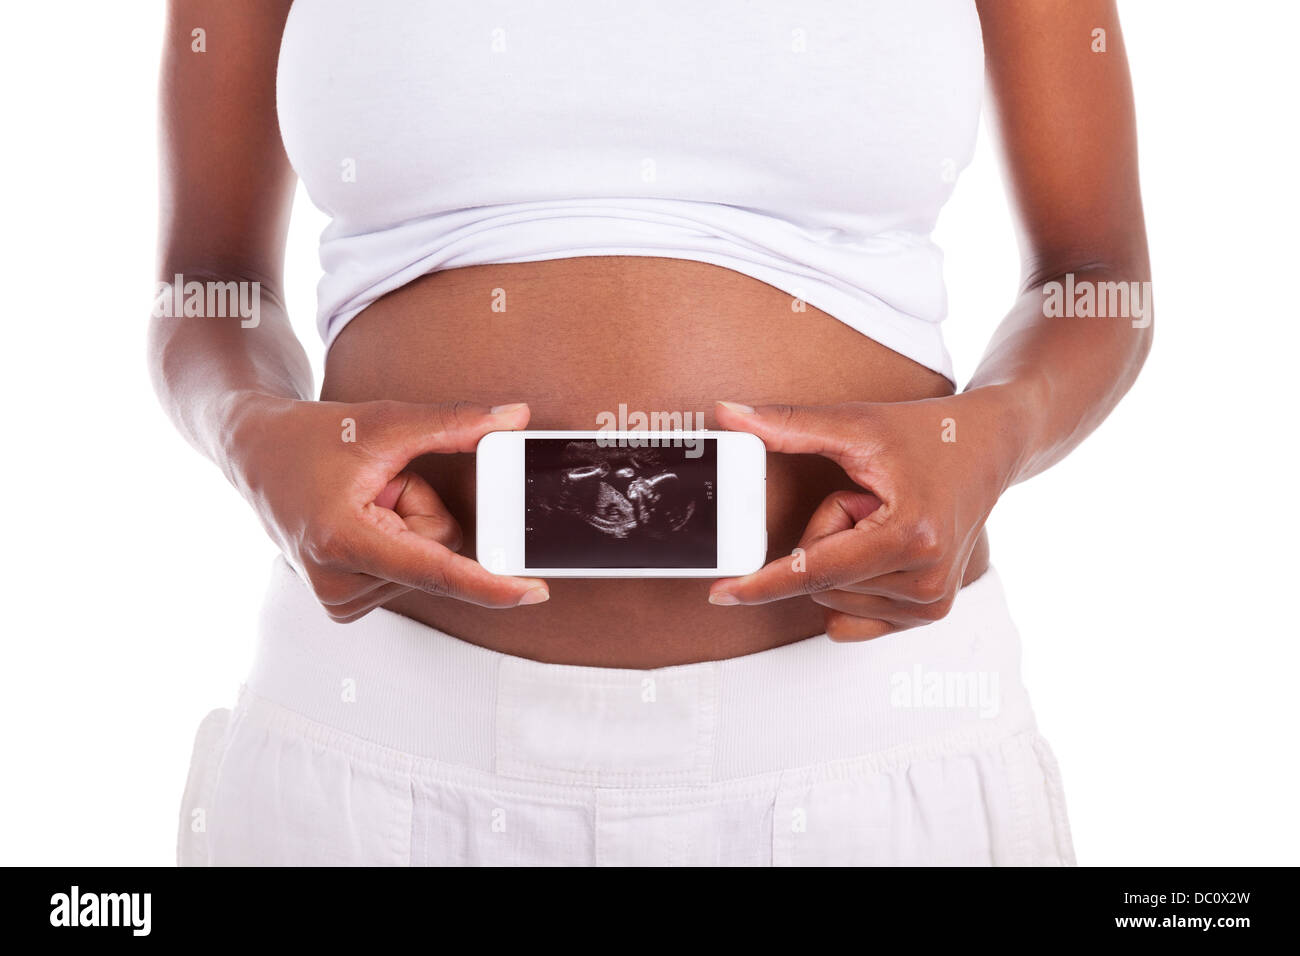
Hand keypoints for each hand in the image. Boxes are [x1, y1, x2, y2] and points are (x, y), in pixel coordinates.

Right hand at [225, 395, 547, 621]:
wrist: (256, 454)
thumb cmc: (311, 437)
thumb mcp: (387, 421)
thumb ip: (456, 423)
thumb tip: (515, 418)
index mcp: (345, 540)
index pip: (436, 569)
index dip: (490, 583)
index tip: (533, 592)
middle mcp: (338, 582)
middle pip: (439, 551)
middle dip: (422, 510)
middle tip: (379, 484)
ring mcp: (339, 598)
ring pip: (426, 563)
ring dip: (406, 524)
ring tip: (363, 500)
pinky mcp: (344, 604)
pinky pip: (409, 574)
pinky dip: (395, 542)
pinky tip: (361, 520)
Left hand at [708, 391, 1021, 639]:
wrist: (990, 448)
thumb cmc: (927, 433)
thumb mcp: (855, 424)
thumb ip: (786, 425)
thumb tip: (725, 415)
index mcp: (909, 536)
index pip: (814, 571)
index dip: (761, 582)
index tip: (721, 595)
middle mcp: (926, 580)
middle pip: (819, 580)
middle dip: (825, 534)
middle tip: (868, 497)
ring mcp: (932, 603)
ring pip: (832, 597)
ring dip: (841, 556)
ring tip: (884, 516)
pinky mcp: (931, 614)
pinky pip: (852, 617)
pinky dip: (849, 584)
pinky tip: (879, 553)